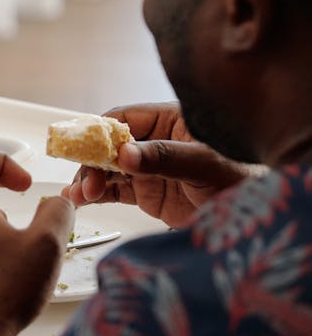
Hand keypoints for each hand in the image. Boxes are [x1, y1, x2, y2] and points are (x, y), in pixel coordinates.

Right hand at [64, 102, 256, 227]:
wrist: (258, 217)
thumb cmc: (242, 177)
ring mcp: (150, 168)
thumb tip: (125, 153)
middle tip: (85, 182)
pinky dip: (97, 194)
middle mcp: (155, 141)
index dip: (101, 132)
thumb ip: (164, 157)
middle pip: (110, 146)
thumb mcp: (203, 163)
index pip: (124, 118)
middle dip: (92, 161)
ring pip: (109, 169)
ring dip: (90, 179)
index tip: (85, 148)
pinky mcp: (149, 193)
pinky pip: (116, 190)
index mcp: (169, 119)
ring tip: (78, 195)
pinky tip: (80, 199)